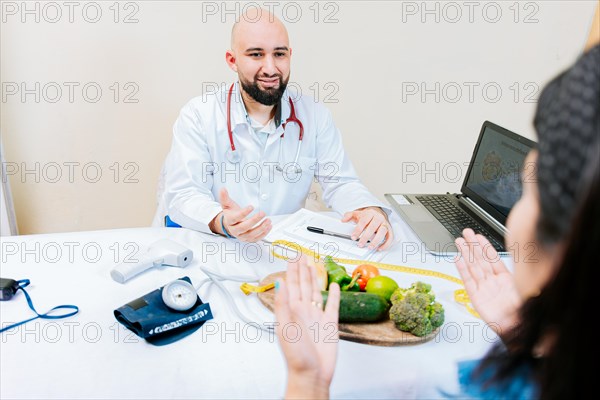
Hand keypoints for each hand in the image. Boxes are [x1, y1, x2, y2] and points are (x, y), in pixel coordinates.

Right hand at [213, 188, 271, 241]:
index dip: (243, 213)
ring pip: (251, 234)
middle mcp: (235, 230)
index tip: (252, 206)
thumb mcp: (227, 205)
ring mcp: (242, 236)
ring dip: (261, 228)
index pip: (235, 218)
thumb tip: (223, 189)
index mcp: (229, 221)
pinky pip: (256, 239)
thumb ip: (225, 197)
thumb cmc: (231, 213)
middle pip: (244, 227)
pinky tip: (269, 226)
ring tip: (268, 220)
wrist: (232, 224)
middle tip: (263, 213)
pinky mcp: (248, 239)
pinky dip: (264, 233)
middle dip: (254, 220)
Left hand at [274, 255, 339, 398]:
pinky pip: (333, 305)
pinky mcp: (330, 324)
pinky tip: (333, 286)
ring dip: (315, 277)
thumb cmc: (296, 356)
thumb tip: (279, 283)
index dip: (291, 270)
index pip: (291, 284)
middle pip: (303, 284)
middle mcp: (304, 311)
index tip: (291, 256)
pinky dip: (334, 294)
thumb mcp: (285, 328)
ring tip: (313, 264)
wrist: (311, 374)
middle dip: (302, 269)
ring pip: (316, 291)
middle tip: (301, 254)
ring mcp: (317, 316)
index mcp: (291, 310)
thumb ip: (283, 305)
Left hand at [341, 207, 393, 250]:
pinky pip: (390, 237)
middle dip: (365, 237)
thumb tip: (343, 219)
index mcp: (370, 213)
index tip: (353, 237)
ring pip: (382, 232)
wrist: (378, 211)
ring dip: (376, 241)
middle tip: (360, 244)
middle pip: (372, 227)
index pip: (363, 221)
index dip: (358, 230)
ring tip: (370, 247)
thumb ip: (349, 215)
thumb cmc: (367, 215)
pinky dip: (386, 244)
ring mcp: (385, 224)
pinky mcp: (389, 229)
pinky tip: (379, 248)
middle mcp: (378, 218)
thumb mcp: (357, 213)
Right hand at [454, 229, 520, 334]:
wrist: (518, 331)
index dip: (485, 247)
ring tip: (459, 241)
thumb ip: (523, 275)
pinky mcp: (476, 299)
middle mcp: (493, 283)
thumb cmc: (524, 313)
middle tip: (466, 233)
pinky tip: (457, 259)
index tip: (479, 236)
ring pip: (473, 267)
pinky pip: (468, 281)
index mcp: (506, 279)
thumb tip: (526, 257)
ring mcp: (484, 289)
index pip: (493, 259)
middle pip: (480, 260)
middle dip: (473, 245)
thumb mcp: (528, 289)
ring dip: (465, 253)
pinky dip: (462, 270)